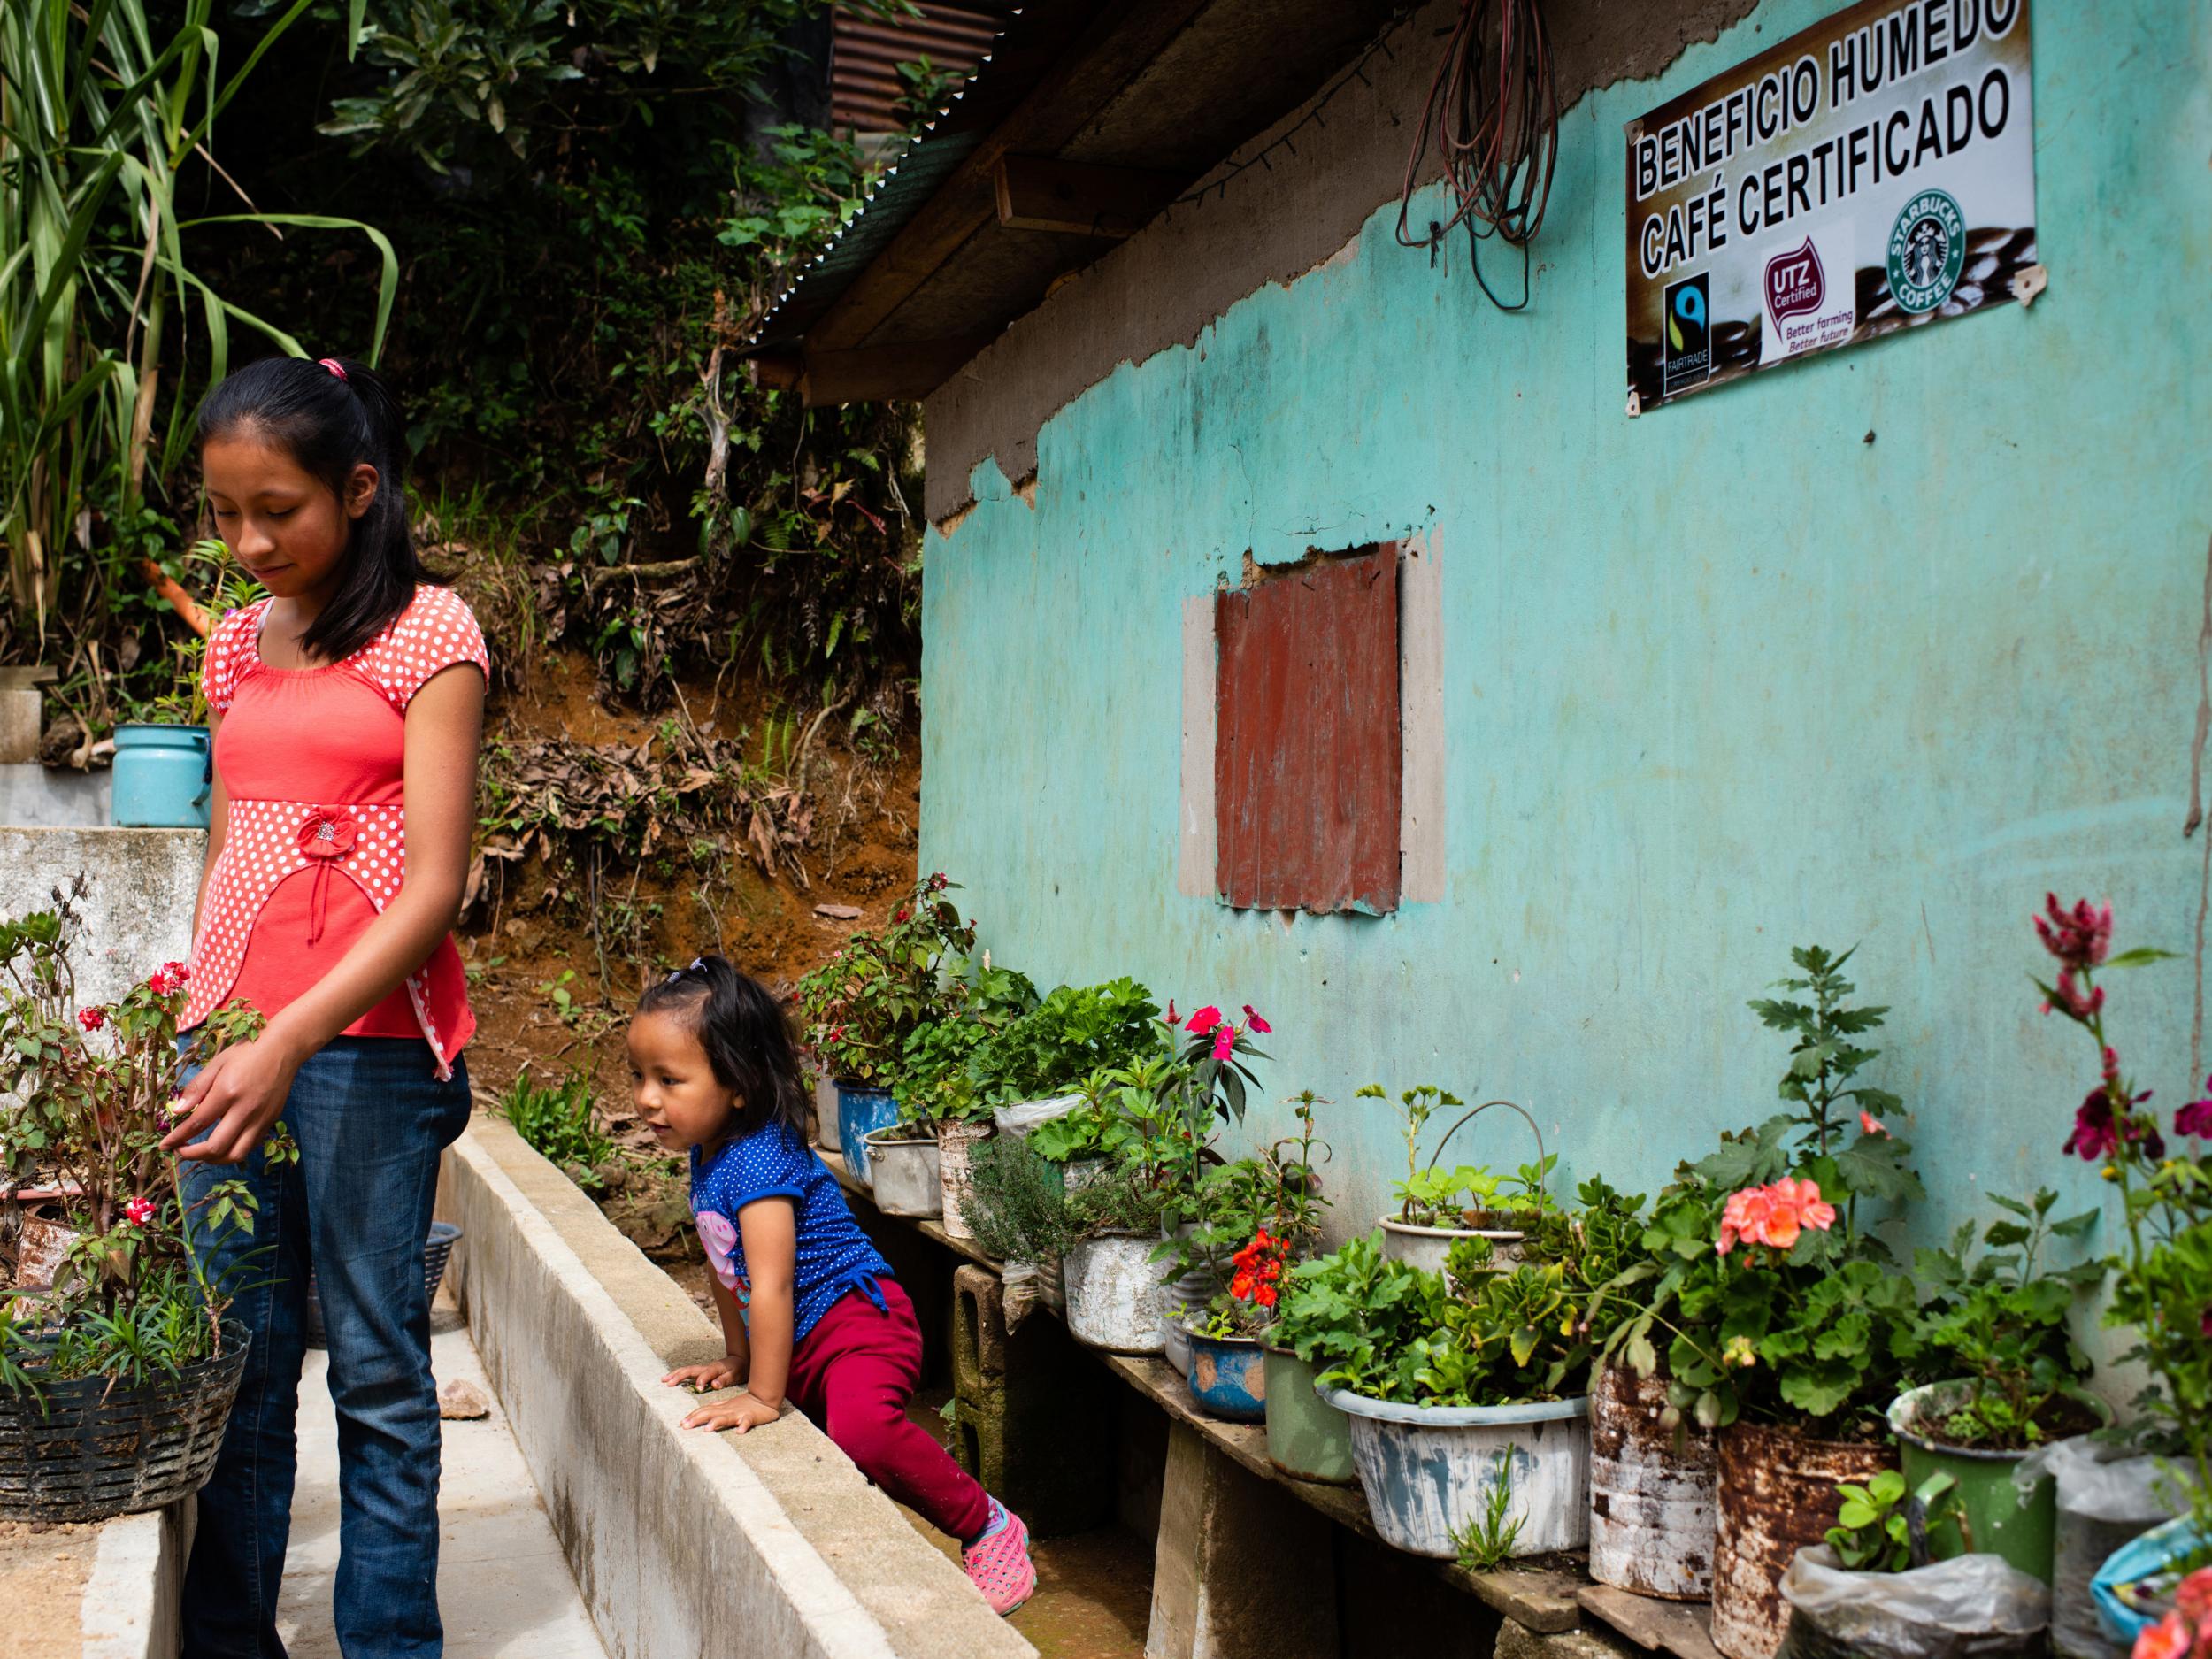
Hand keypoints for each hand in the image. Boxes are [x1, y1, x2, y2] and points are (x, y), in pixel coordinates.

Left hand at [161, 1035, 303, 1163]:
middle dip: (192, 1154)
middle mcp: (245, 1110)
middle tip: (180, 1151)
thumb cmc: (247, 1052)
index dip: (177, 1138)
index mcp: (227, 1092)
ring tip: (201, 1153)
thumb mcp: (216, 1064)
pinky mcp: (271, 1121)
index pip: (197, 1124)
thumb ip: (196, 1089)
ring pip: (236, 1154)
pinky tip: (223, 1143)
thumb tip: (176, 1111)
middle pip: (216, 1147)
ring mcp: (261, 1118)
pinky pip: (249, 1146)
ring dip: (214, 1160)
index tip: (164, 1145)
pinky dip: (232, 1151)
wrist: (284, 1048)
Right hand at [661, 1356, 744, 1393]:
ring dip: (675, 1374)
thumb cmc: (738, 1368)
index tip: (699, 1389)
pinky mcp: (701, 1372)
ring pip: (686, 1370)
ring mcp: (703, 1369)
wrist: (740, 1360)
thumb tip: (715, 1385)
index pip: (706, 1374)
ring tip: (664, 1380)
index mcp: (715, 1368)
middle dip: (678, 1376)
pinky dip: (678, 1375)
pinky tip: (671, 1380)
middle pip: (690, 1370)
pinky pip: (687, 1373)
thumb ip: (725, 1380)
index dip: (702, 1381)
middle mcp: (706, 1367)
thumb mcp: (736, 1374)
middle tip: (667, 1383)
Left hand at [679, 1391, 780, 1433]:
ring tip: (707, 1429)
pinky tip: (739, 1432)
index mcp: (722, 1407)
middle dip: (697, 1419)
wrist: (765, 1397)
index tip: (681, 1423)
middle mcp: (728, 1410)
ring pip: (727, 1417)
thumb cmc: (745, 1404)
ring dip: (717, 1422)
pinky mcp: (751, 1417)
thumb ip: (714, 1410)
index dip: (693, 1416)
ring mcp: (740, 1413)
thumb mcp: (727, 1406)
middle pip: (710, 1413)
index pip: (705, 1410)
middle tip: (684, 1426)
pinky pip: (747, 1421)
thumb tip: (697, 1415)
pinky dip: (744, 1425)